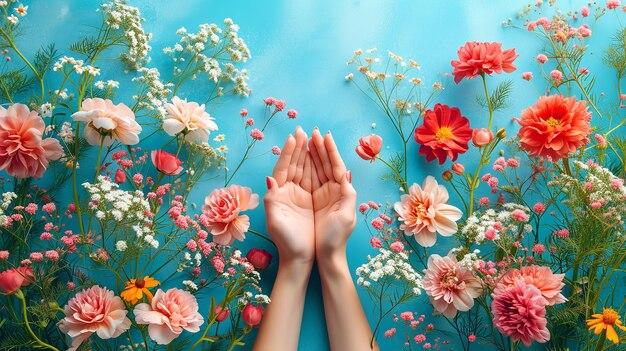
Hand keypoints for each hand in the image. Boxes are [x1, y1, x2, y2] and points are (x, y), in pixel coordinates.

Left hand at [264, 127, 314, 264]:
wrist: (299, 258)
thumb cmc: (287, 241)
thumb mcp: (275, 221)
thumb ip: (271, 199)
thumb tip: (270, 179)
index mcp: (278, 193)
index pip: (283, 167)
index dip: (288, 152)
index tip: (294, 136)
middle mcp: (288, 191)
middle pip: (294, 164)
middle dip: (298, 147)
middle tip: (303, 130)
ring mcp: (299, 195)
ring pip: (304, 169)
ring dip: (307, 153)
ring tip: (311, 138)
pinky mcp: (309, 201)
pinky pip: (313, 178)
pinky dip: (316, 166)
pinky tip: (319, 156)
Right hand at [308, 129, 355, 258]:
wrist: (325, 257)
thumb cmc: (335, 238)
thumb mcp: (346, 217)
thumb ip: (347, 193)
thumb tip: (346, 172)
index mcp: (342, 192)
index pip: (336, 166)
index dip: (330, 151)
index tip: (324, 135)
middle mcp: (332, 190)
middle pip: (325, 164)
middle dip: (319, 147)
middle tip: (311, 131)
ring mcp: (322, 195)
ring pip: (316, 169)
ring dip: (312, 153)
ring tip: (306, 138)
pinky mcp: (312, 200)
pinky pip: (308, 179)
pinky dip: (305, 166)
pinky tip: (301, 157)